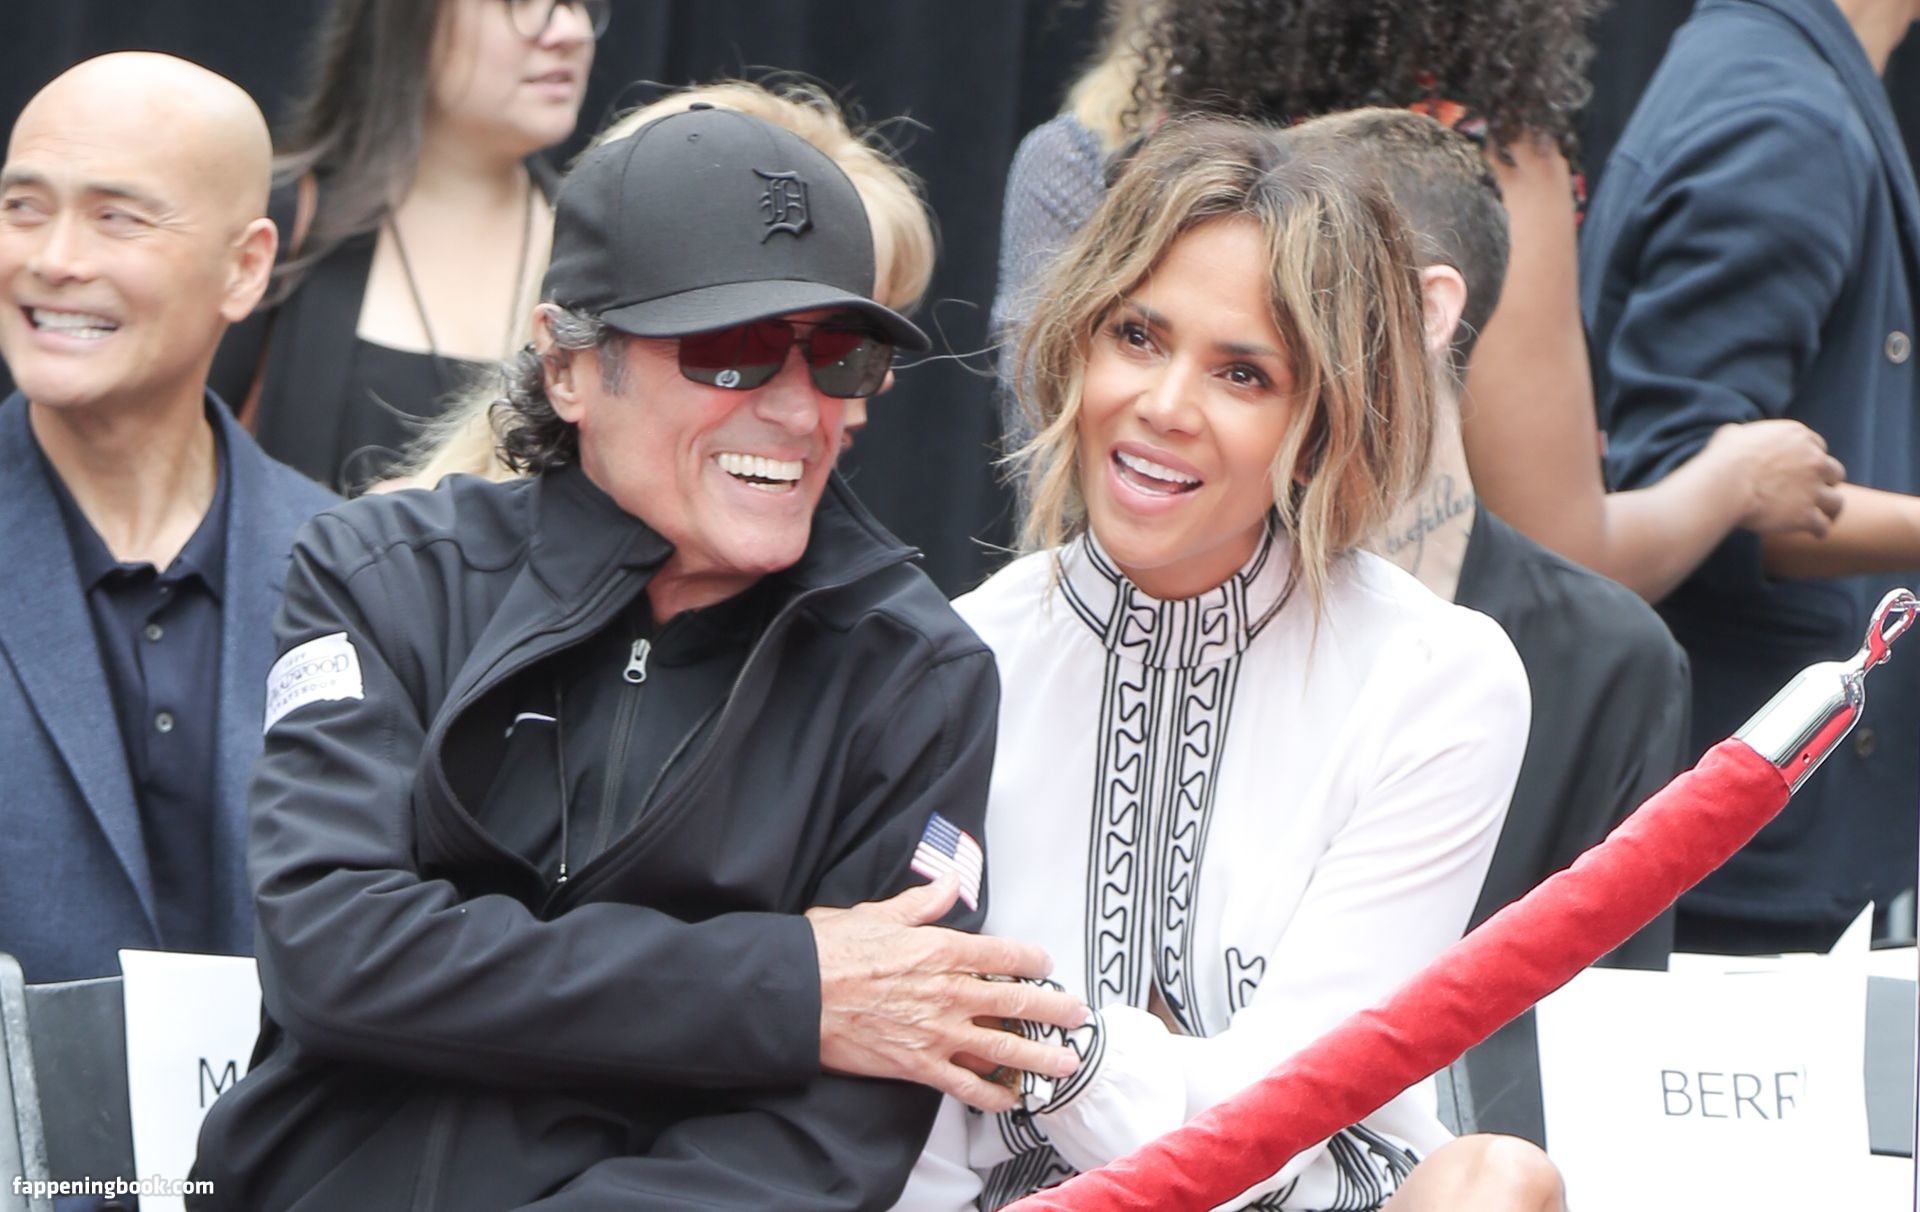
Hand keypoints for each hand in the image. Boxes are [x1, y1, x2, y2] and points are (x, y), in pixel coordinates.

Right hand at [808, 875, 1090, 1112]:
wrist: (795, 996)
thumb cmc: (830, 952)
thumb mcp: (877, 914)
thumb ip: (920, 904)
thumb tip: (948, 885)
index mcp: (941, 949)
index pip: (1005, 954)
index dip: (1033, 959)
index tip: (1045, 964)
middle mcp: (948, 992)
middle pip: (1018, 1003)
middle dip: (1054, 1010)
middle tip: (1077, 1015)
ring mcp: (936, 1033)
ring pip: (1004, 1048)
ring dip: (1041, 1057)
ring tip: (1066, 1062)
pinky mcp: (918, 1066)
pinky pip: (967, 1086)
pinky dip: (993, 1095)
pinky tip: (1012, 1098)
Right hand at [1705, 420, 1844, 535]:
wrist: (1725, 485)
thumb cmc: (1723, 459)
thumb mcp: (1732, 434)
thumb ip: (1745, 435)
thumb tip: (1736, 436)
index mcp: (1798, 437)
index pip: (1818, 447)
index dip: (1812, 459)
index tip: (1805, 470)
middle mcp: (1813, 460)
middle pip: (1834, 472)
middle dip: (1827, 482)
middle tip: (1818, 492)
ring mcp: (1813, 488)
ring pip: (1836, 501)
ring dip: (1831, 508)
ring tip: (1827, 516)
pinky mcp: (1806, 514)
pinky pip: (1822, 525)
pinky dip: (1820, 530)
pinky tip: (1816, 534)